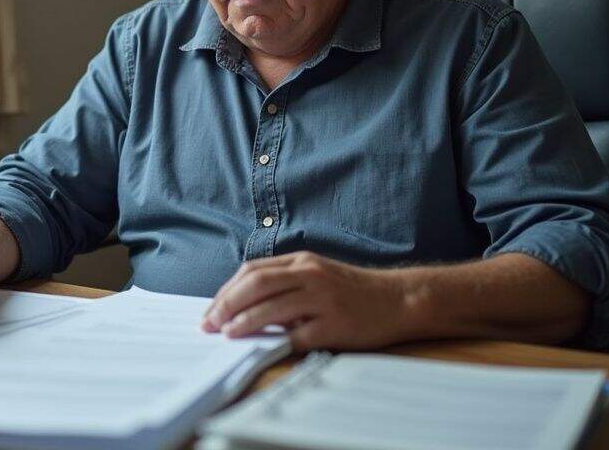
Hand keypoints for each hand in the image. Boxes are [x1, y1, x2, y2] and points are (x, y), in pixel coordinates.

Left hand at [202, 251, 409, 349]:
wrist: (398, 299)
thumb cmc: (352, 291)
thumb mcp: (316, 275)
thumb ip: (284, 283)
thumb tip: (241, 305)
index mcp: (301, 261)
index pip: (252, 272)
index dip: (226, 291)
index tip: (211, 310)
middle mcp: (310, 274)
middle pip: (256, 284)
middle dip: (226, 304)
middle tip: (210, 323)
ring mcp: (323, 298)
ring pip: (272, 307)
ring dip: (244, 321)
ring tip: (227, 333)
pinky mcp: (335, 324)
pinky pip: (299, 334)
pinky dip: (277, 341)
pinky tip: (263, 347)